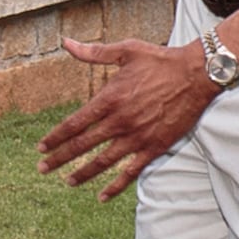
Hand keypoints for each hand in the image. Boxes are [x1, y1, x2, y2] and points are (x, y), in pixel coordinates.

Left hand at [36, 37, 220, 197]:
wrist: (196, 75)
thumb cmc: (161, 60)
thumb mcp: (125, 50)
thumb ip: (93, 52)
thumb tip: (66, 43)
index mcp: (110, 98)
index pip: (74, 124)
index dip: (55, 137)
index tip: (41, 147)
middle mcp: (120, 121)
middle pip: (82, 145)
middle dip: (59, 158)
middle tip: (43, 168)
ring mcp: (137, 137)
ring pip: (103, 162)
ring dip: (83, 174)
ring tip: (68, 182)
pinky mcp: (154, 147)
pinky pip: (131, 172)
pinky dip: (115, 186)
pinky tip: (102, 196)